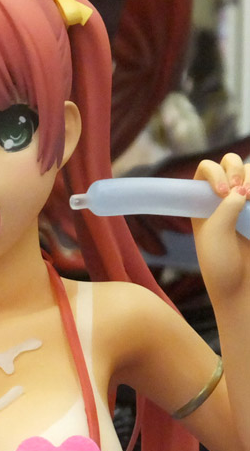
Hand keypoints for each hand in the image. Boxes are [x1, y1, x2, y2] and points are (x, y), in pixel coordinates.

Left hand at [192, 153, 249, 299]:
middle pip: (232, 162)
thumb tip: (243, 190)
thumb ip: (226, 208)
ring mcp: (247, 202)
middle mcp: (225, 198)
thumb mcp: (214, 234)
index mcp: (204, 202)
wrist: (244, 289)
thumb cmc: (221, 264)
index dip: (216, 172)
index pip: (206, 169)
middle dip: (237, 169)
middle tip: (240, 192)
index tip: (223, 193)